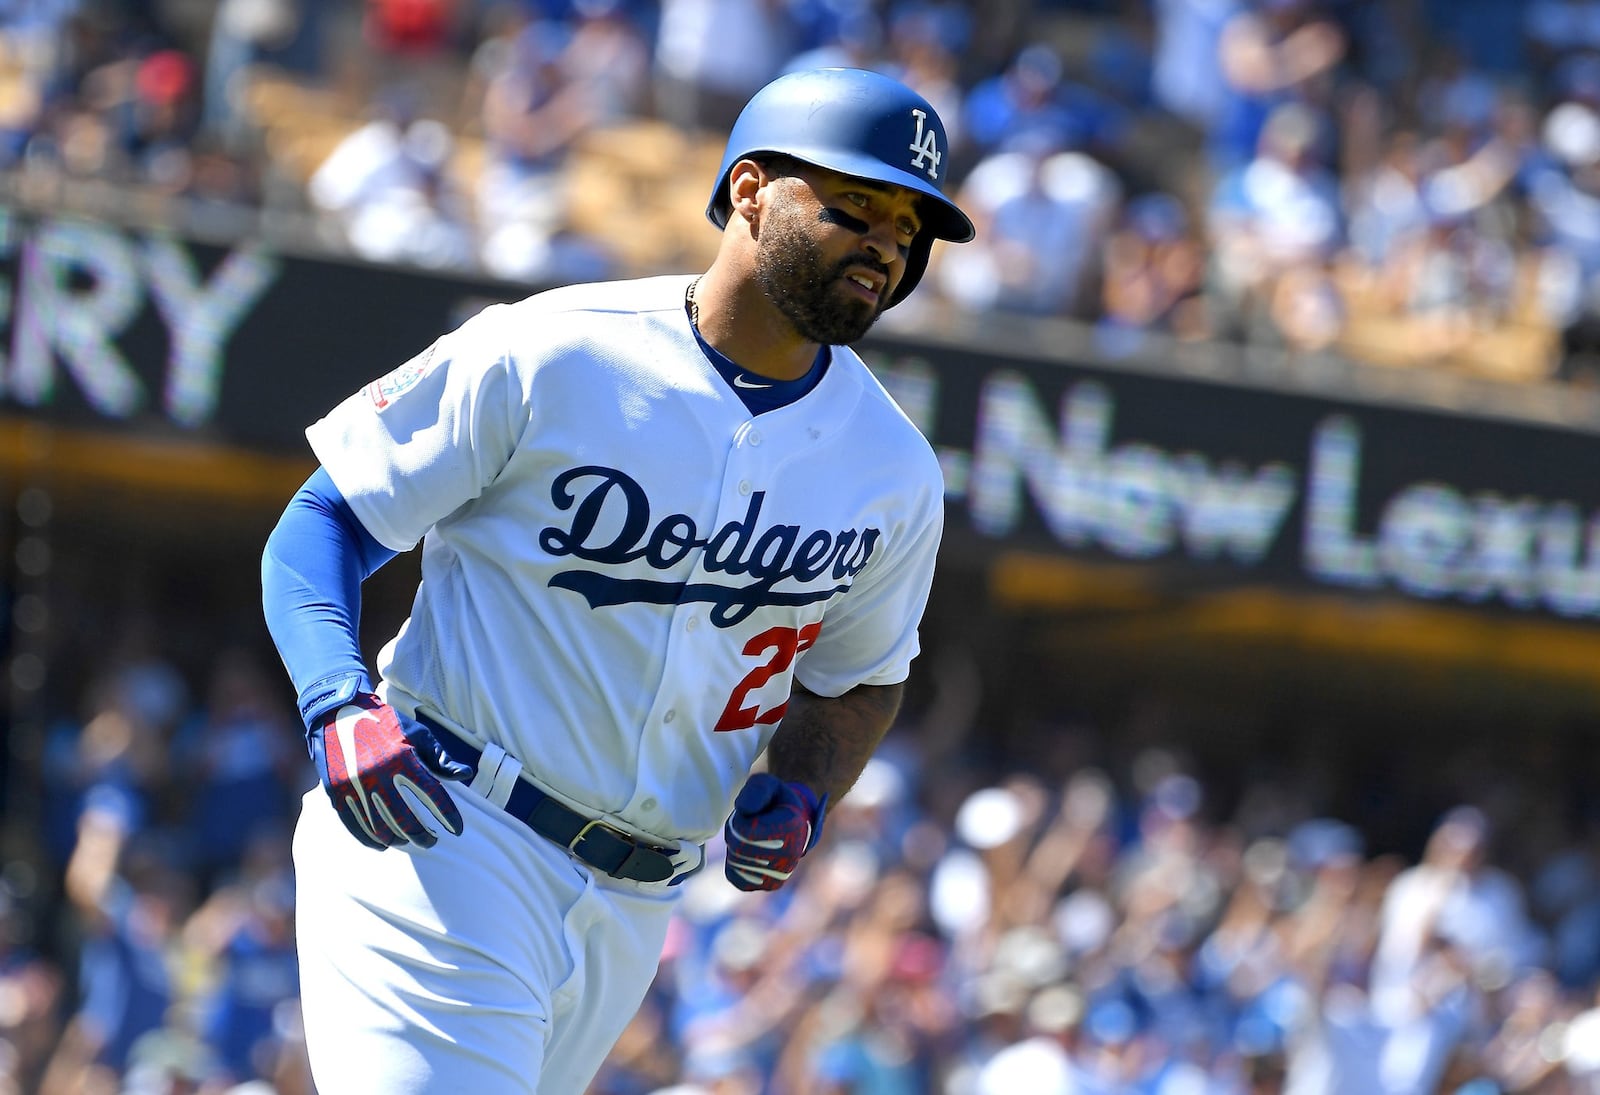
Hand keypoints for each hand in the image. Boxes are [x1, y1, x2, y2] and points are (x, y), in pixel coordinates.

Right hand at [308, 694, 472, 849]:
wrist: (337, 712)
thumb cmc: (385, 723)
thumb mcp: (417, 734)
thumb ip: (440, 758)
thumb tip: (466, 775)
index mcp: (403, 759)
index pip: (433, 796)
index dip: (448, 816)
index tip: (457, 830)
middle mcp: (378, 775)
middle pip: (406, 820)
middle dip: (423, 836)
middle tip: (431, 842)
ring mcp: (354, 786)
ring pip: (381, 828)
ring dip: (398, 840)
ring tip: (409, 840)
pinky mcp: (336, 792)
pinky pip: (355, 826)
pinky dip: (370, 840)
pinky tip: (384, 844)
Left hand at [723, 773, 827, 890]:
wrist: (795, 822)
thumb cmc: (776, 800)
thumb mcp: (768, 783)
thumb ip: (756, 790)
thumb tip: (743, 810)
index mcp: (792, 828)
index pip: (744, 831)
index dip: (741, 818)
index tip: (756, 812)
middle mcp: (790, 855)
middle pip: (738, 846)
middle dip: (737, 831)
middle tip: (753, 823)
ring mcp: (780, 874)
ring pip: (736, 860)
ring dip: (737, 846)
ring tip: (754, 836)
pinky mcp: (769, 885)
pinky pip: (735, 875)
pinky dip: (736, 862)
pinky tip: (750, 852)